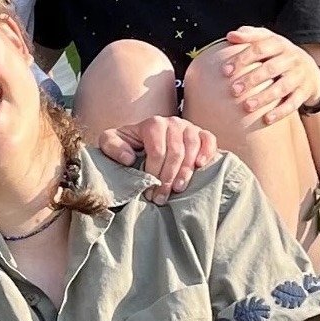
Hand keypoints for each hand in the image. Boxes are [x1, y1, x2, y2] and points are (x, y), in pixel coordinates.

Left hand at [98, 115, 217, 201]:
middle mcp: (172, 122)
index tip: (149, 191)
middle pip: (175, 153)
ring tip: (178, 189)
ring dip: (185, 172)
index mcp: (153, 124)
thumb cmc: (127, 144)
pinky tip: (200, 166)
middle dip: (167, 178)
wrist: (142, 139)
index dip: (154, 173)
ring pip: (192, 149)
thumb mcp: (111, 142)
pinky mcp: (201, 134)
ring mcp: (188, 127)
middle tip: (161, 198)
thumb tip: (129, 158)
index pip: (157, 150)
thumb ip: (112, 145)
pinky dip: (207, 152)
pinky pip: (209, 140)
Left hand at [216, 27, 319, 130]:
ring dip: (264, 97)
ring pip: (282, 87)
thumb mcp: (268, 40)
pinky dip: (280, 112)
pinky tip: (266, 119)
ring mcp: (299, 76)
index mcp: (279, 44)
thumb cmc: (279, 55)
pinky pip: (293, 103)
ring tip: (246, 107)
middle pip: (270, 68)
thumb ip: (250, 35)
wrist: (310, 70)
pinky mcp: (304, 92)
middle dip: (251, 80)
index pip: (259, 48)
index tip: (225, 71)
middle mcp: (291, 58)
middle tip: (233, 90)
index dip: (242, 59)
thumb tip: (230, 36)